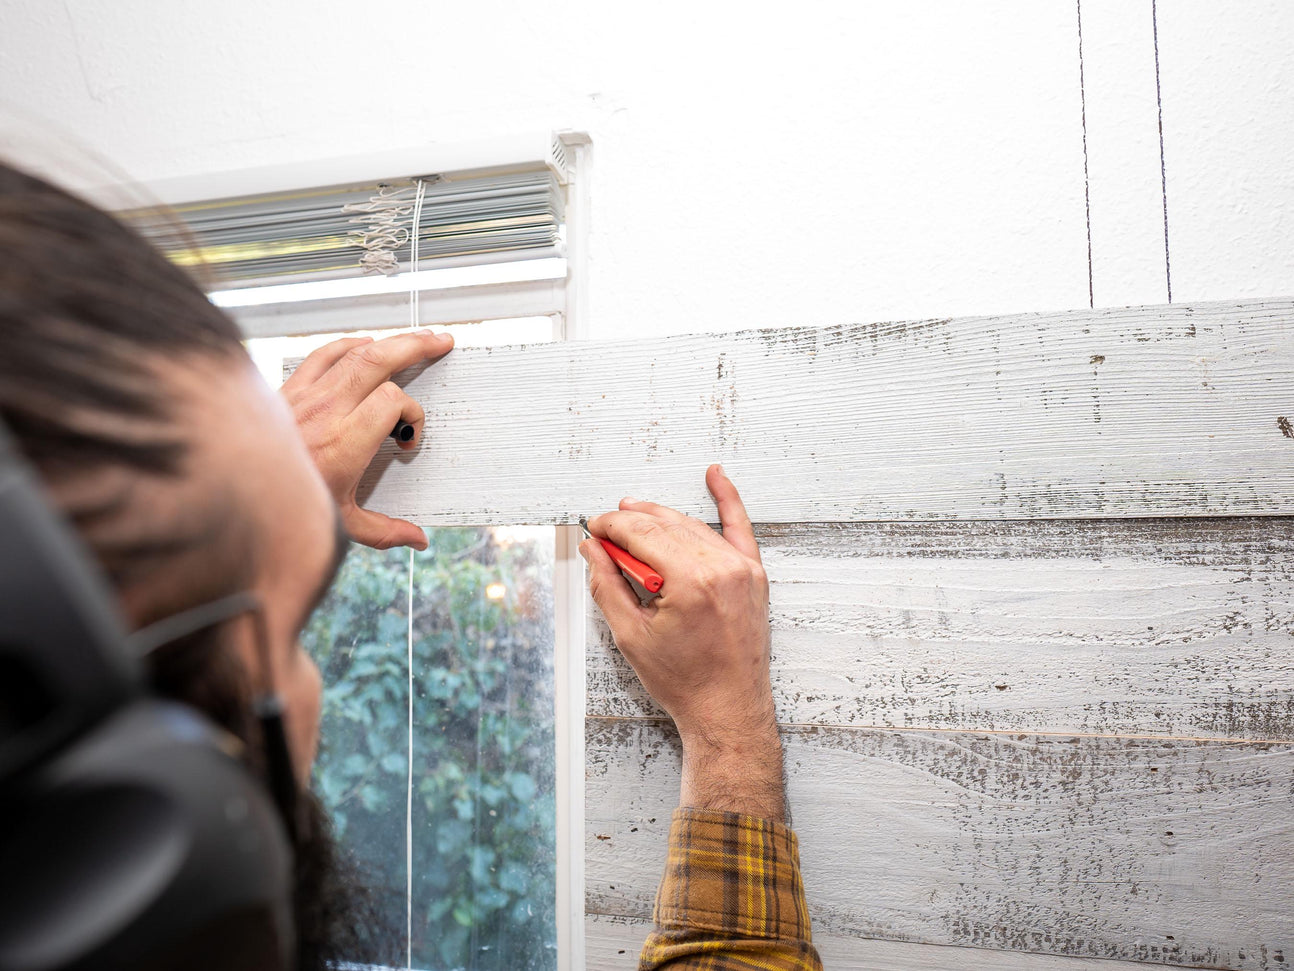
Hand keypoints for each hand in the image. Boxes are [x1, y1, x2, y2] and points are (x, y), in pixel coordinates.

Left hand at [279, 330, 452, 550]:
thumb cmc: (281, 508)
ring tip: (416, 338)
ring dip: (390, 341)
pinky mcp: (288, 389)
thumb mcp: (341, 526)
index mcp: (344, 442)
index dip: (413, 414)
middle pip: (379, 360)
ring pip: (355, 351)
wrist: (227, 492)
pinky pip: (323, 354)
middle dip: (416, 347)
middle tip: (441, 342)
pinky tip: (365, 345)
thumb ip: (385, 531)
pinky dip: (350, 345)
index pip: (393, 402)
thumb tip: (418, 540)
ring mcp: (305, 395)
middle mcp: (326, 411)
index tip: (408, 438)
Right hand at [582, 465, 783, 820]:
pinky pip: (739, 526)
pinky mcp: (753, 575)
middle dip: (630, 522)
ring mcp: (742, 569)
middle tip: (605, 529)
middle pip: (664, 526)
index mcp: (691, 582)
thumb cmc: (685, 682)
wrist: (728, 710)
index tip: (593, 528)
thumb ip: (607, 585)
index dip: (611, 527)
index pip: (641, 534)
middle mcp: (721, 569)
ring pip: (691, 526)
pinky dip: (727, 499)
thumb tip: (592, 550)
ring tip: (632, 516)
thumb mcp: (631, 635)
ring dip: (660, 518)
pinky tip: (715, 475)